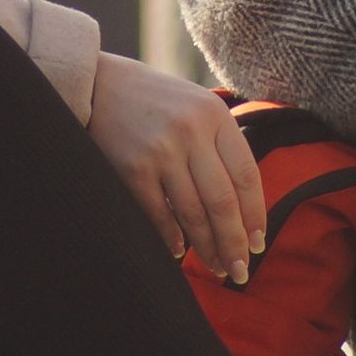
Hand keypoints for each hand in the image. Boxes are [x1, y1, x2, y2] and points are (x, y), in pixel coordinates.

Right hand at [87, 53, 264, 282]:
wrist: (98, 84)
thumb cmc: (154, 102)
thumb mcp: (195, 107)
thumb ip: (219, 145)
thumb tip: (242, 211)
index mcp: (214, 114)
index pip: (246, 175)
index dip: (255, 215)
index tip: (257, 244)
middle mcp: (191, 131)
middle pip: (223, 201)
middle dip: (233, 242)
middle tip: (240, 270)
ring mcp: (161, 150)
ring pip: (193, 213)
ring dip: (206, 247)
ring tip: (216, 267)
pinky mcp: (133, 168)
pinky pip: (159, 214)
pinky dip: (171, 238)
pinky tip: (179, 251)